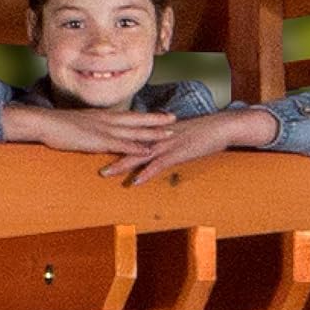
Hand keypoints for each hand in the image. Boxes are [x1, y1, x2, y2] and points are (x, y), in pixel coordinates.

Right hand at [2, 103, 176, 157]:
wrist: (45, 123)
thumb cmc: (58, 125)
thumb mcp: (79, 125)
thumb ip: (91, 128)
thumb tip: (97, 134)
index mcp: (102, 116)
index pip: (129, 114)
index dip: (146, 114)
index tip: (161, 113)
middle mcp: (107, 119)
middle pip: (137, 119)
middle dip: (156, 120)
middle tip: (174, 119)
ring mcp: (103, 129)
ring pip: (133, 131)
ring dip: (152, 133)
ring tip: (169, 134)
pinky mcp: (98, 140)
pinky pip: (121, 144)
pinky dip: (136, 147)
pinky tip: (147, 150)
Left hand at [100, 108, 278, 184]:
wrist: (222, 126)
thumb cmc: (201, 132)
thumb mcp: (177, 134)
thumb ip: (162, 140)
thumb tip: (150, 145)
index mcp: (155, 131)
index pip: (128, 135)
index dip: (109, 139)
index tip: (91, 143)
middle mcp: (157, 136)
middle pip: (127, 144)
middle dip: (107, 152)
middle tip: (87, 157)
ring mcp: (167, 144)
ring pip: (139, 155)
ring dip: (121, 165)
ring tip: (104, 173)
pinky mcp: (178, 153)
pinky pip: (159, 165)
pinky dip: (146, 174)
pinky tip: (135, 182)